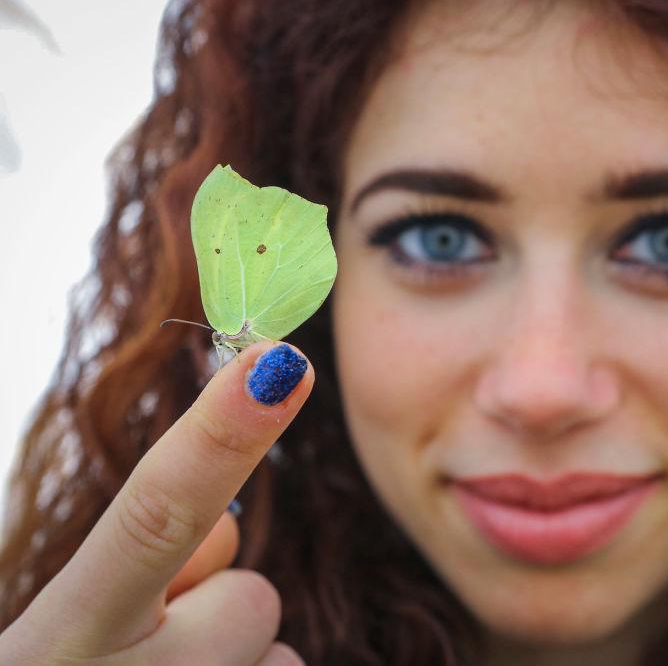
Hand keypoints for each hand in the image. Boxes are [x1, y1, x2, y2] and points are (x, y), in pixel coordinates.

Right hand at [0, 340, 311, 664]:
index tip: (279, 362)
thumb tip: (224, 522)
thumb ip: (142, 565)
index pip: (152, 517)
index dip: (220, 436)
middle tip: (144, 663)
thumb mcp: (68, 632)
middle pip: (249, 599)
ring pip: (277, 656)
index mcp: (58, 640)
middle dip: (215, 616)